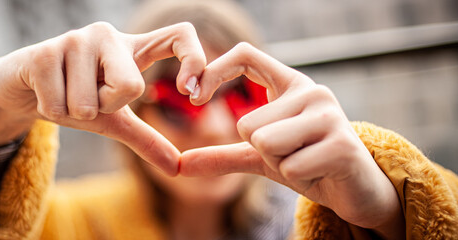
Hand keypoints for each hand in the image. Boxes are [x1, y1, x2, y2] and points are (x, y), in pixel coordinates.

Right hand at [0, 22, 205, 175]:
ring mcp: (74, 40)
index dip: (195, 60)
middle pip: (131, 86)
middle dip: (107, 108)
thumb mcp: (113, 120)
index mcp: (132, 48)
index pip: (180, 35)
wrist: (19, 88)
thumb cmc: (73, 99)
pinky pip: (59, 106)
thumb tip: (178, 168)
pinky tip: (43, 93)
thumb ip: (146, 139)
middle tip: (89, 99)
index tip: (190, 94)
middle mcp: (107, 36)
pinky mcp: (43, 52)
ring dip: (74, 112)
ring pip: (89, 103)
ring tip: (63, 94)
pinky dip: (51, 112)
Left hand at [180, 43, 403, 238]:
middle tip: (293, 154)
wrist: (356, 192)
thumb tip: (180, 166)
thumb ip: (222, 155)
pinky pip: (289, 167)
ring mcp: (330, 115)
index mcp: (291, 84)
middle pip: (247, 123)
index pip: (246, 55)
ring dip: (280, 163)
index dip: (215, 71)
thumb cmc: (308, 164)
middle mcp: (312, 91)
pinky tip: (321, 172)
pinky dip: (298, 177)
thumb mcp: (261, 157)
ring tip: (307, 161)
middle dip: (262, 151)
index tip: (194, 97)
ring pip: (265, 143)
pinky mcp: (342, 145)